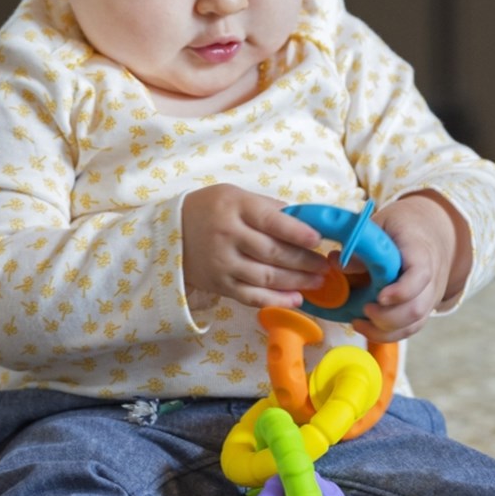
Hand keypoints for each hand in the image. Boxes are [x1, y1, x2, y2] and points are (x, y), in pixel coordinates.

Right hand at [182, 184, 329, 308]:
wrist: (169, 235)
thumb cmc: (209, 210)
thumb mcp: (235, 196)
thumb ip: (268, 207)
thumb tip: (304, 221)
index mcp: (235, 208)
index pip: (271, 221)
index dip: (298, 232)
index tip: (319, 240)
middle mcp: (228, 236)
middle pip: (272, 252)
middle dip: (304, 261)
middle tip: (324, 266)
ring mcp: (223, 263)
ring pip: (266, 276)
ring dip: (296, 282)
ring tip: (317, 282)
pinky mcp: (220, 285)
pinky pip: (252, 296)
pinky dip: (276, 300)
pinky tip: (296, 299)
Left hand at [352, 192, 469, 342]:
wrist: (430, 232)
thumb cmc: (402, 228)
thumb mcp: (382, 227)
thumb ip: (363, 246)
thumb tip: (336, 262)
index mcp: (421, 252)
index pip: (420, 275)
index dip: (402, 290)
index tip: (380, 297)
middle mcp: (431, 279)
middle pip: (417, 308)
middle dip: (387, 318)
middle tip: (363, 310)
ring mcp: (429, 297)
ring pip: (414, 324)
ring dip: (384, 331)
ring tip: (358, 322)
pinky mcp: (422, 309)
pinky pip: (409, 329)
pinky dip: (386, 334)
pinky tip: (365, 327)